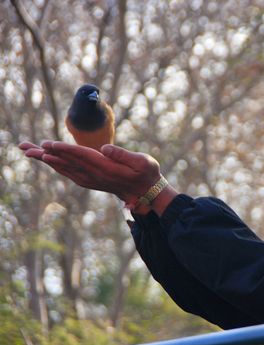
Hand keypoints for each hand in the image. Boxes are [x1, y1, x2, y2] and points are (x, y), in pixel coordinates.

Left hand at [19, 141, 161, 205]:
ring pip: (66, 169)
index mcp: (107, 168)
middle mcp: (96, 176)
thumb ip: (124, 155)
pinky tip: (50, 162)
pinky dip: (58, 167)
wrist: (148, 192)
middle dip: (47, 153)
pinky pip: (71, 174)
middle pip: (68, 163)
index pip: (82, 156)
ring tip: (31, 152)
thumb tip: (105, 147)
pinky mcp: (92, 182)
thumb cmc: (148, 173)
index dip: (65, 149)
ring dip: (48, 160)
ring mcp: (93, 180)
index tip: (48, 144)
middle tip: (27, 147)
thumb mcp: (143, 161)